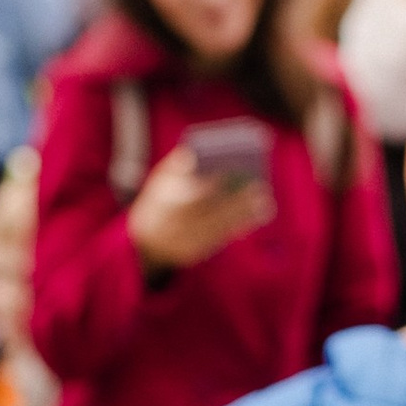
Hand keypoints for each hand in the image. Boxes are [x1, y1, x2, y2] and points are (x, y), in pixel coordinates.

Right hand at [126, 148, 272, 271]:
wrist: (141, 241)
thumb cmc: (158, 200)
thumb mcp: (161, 179)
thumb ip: (181, 164)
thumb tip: (204, 151)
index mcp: (161, 204)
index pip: (191, 194)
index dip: (212, 182)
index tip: (232, 169)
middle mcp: (171, 227)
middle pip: (209, 212)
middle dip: (235, 200)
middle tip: (259, 186)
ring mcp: (180, 243)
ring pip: (217, 227)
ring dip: (243, 214)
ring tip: (264, 201)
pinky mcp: (191, 255)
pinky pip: (218, 239)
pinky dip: (238, 226)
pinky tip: (256, 215)